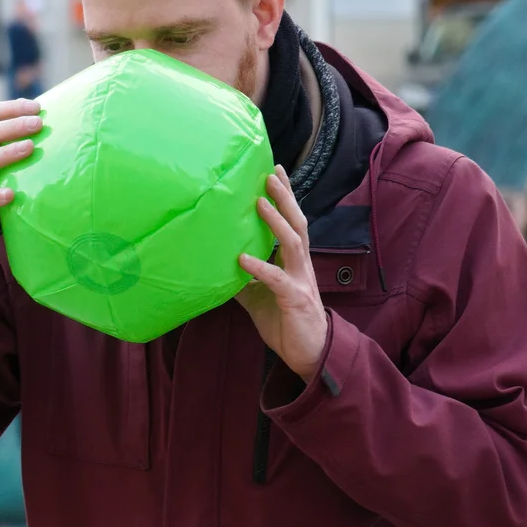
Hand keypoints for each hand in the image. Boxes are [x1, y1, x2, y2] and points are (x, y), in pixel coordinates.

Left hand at [235, 167, 330, 382]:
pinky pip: (277, 279)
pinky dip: (260, 267)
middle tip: (270, 174)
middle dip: (284, 198)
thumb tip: (218, 264)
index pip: (291, 222)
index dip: (284, 198)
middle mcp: (301, 265)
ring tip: (260, 202)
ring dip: (276, 221)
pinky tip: (242, 258)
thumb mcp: (258, 296)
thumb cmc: (285, 321)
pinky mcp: (295, 299)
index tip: (273, 172)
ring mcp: (301, 280)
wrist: (309, 354)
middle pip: (297, 223)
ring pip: (293, 242)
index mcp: (294, 261)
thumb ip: (244, 278)